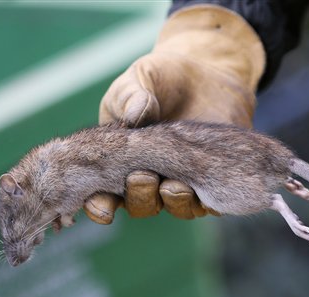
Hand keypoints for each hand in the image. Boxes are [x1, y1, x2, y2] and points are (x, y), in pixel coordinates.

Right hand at [84, 4, 265, 223]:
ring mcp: (179, 180)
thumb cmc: (162, 78)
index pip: (103, 194)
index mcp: (118, 161)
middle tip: (142, 176)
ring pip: (172, 206)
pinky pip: (205, 202)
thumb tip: (136, 117)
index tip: (103, 208)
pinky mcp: (209, 180)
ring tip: (172, 184)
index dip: (100, 205)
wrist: (206, 75)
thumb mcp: (139, 80)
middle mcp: (147, 177)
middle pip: (138, 205)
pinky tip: (200, 188)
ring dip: (170, 200)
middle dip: (138, 196)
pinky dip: (202, 200)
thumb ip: (131, 97)